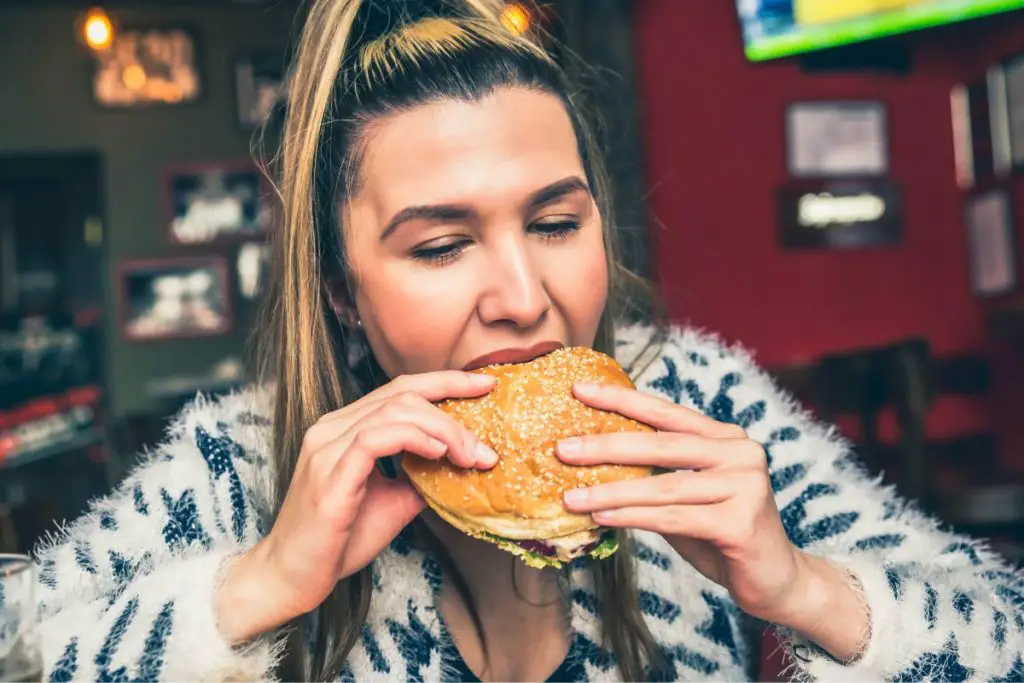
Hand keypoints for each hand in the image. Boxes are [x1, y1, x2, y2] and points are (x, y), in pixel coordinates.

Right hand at [216, 371, 497, 643]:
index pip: (400, 388)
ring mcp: (327, 447)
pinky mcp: (329, 474)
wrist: (291, 577)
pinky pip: (376, 438)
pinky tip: (439, 453)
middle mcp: (332, 427)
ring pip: (394, 411)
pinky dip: (414, 438)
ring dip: (443, 429)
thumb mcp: (394, 502)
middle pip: (403, 393)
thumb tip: (463, 465)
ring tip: (470, 455)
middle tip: (485, 446)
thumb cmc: (339, 540)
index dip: (446, 381)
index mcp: (345, 427)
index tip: (487, 384)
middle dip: (453, 407)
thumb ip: (422, 477)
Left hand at [555, 381, 807, 624]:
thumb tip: (592, 462)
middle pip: (661, 445)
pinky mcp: (741, 522)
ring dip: (611, 491)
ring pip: (663, 486)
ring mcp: (745, 485)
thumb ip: (655, 475)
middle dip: (606, 446)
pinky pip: (673, 518)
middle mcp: (740, 452)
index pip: (666, 412)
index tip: (579, 390)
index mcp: (725, 437)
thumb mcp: (686, 495)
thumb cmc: (722, 534)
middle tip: (563, 449)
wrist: (777, 581)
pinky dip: (632, 517)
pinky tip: (601, 518)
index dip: (622, 399)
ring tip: (571, 497)